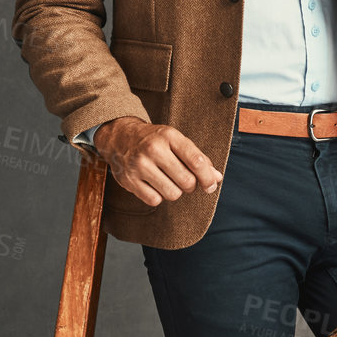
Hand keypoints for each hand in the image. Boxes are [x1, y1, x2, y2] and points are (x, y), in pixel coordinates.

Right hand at [94, 117, 223, 206]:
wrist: (120, 137)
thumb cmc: (154, 141)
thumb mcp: (176, 141)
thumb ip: (197, 158)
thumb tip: (217, 178)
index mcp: (168, 136)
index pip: (196, 161)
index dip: (208, 177)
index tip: (211, 185)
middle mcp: (153, 149)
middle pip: (186, 181)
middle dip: (190, 185)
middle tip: (184, 180)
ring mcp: (139, 165)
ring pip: (172, 194)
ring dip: (175, 192)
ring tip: (168, 181)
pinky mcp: (129, 180)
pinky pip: (154, 200)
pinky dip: (158, 197)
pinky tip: (154, 185)